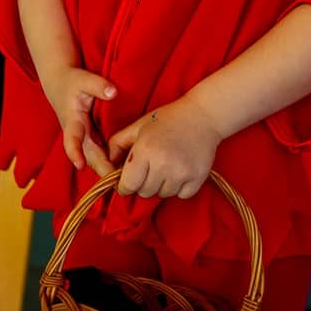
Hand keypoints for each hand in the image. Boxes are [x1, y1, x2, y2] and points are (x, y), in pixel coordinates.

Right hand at [41, 66, 116, 174]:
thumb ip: (97, 85)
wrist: (60, 84)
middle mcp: (77, 133)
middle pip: (87, 156)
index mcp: (72, 120)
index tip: (79, 165)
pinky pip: (99, 154)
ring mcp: (83, 138)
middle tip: (117, 182)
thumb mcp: (83, 79)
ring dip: (106, 169)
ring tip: (124, 181)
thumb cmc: (71, 81)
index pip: (71, 138)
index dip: (74, 152)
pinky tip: (125, 169)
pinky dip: (109, 163)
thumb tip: (113, 92)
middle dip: (100, 169)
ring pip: (94, 158)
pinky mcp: (90, 139)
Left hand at [107, 95, 223, 199]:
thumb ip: (117, 144)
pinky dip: (179, 187)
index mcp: (145, 150)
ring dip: (161, 185)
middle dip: (144, 182)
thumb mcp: (138, 126)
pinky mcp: (197, 178)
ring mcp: (182, 172)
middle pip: (144, 192)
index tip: (130, 178)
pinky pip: (181, 195)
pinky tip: (181, 169)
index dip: (126, 184)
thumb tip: (107, 166)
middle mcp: (163, 164)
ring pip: (162, 195)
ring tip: (167, 165)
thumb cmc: (167, 119)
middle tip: (152, 166)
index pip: (127, 185)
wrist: (203, 115)